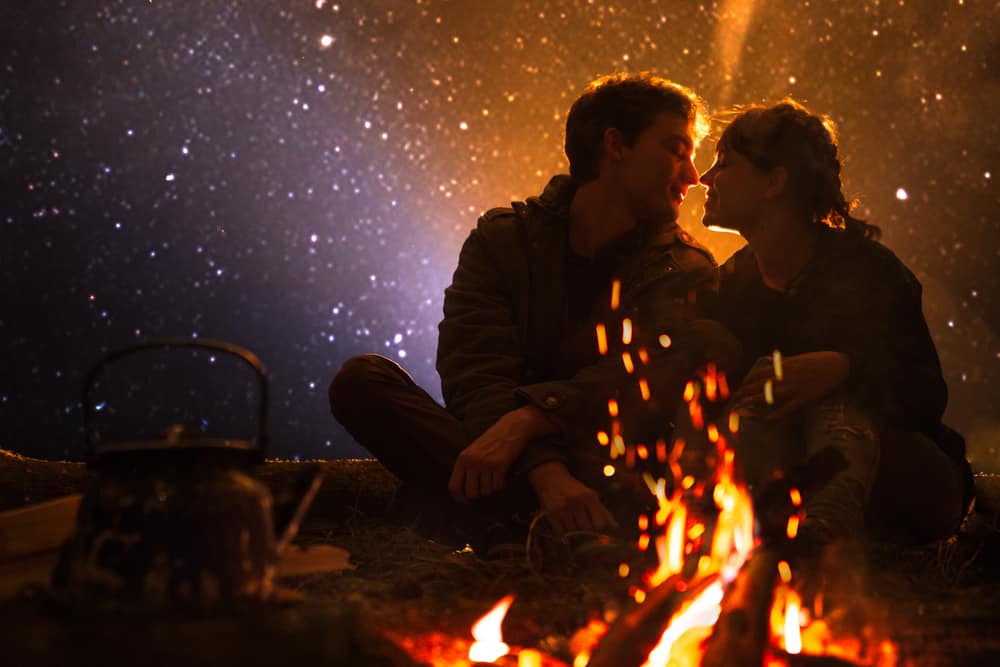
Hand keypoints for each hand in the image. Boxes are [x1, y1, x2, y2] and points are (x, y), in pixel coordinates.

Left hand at [448, 405, 556, 500]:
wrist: (511, 427)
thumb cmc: (493, 440)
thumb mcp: (473, 450)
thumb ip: (466, 467)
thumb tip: (462, 491)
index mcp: (462, 458)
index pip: (454, 486)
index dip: (459, 497)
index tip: (465, 501)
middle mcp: (472, 462)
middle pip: (471, 493)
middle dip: (479, 493)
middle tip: (484, 487)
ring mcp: (485, 464)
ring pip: (486, 491)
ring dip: (492, 487)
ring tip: (495, 476)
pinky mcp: (500, 465)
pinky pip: (498, 487)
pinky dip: (501, 484)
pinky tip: (503, 476)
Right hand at [528, 462, 618, 536]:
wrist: (551, 478)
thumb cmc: (574, 489)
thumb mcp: (590, 495)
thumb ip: (604, 512)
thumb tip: (616, 527)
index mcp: (589, 497)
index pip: (600, 523)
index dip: (599, 527)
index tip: (596, 525)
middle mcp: (576, 502)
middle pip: (586, 529)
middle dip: (585, 528)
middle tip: (581, 522)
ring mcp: (562, 509)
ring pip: (573, 532)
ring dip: (573, 530)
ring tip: (571, 520)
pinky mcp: (551, 514)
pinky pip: (560, 533)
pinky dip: (562, 534)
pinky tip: (563, 526)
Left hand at [732, 351, 849, 419]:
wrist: (837, 366)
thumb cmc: (819, 361)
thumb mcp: (799, 358)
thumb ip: (785, 362)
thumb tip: (774, 361)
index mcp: (785, 366)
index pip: (761, 372)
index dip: (749, 379)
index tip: (742, 384)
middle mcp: (786, 377)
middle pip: (761, 384)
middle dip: (747, 390)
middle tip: (736, 397)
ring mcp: (795, 388)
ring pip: (770, 395)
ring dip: (755, 400)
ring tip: (743, 405)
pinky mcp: (804, 398)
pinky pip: (788, 407)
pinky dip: (778, 413)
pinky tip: (768, 418)